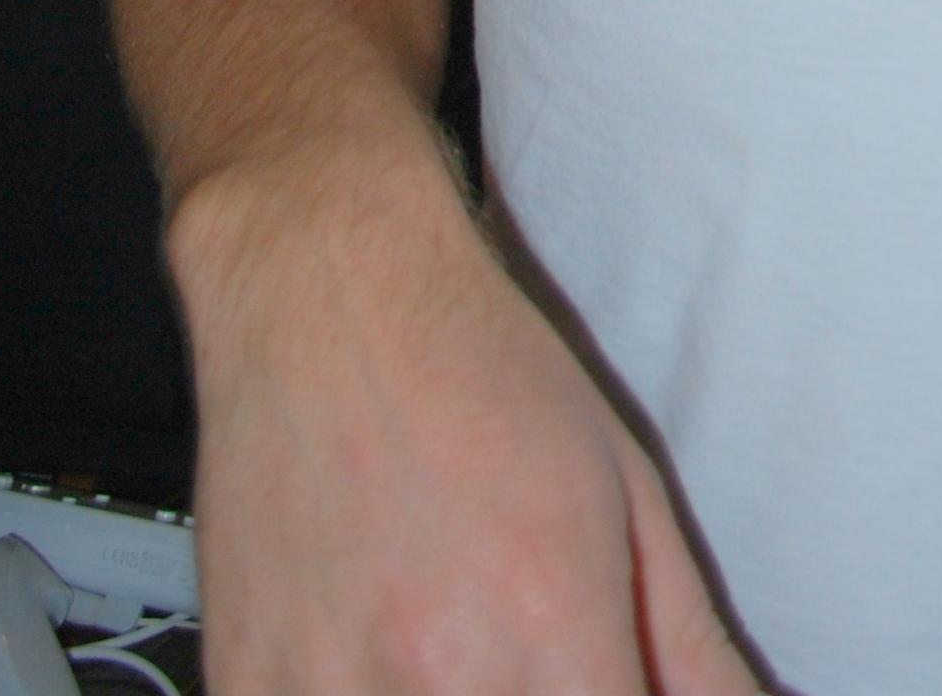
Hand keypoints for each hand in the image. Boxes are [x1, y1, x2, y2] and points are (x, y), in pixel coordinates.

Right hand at [171, 125, 756, 695]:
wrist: (327, 285)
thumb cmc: (481, 371)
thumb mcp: (628, 492)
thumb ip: (694, 648)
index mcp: (553, 631)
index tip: (613, 692)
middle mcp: (439, 676)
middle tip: (540, 661)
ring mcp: (327, 690)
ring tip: (458, 641)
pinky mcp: (247, 684)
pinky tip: (378, 654)